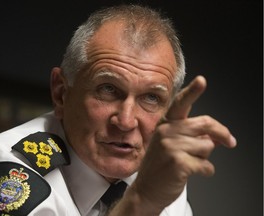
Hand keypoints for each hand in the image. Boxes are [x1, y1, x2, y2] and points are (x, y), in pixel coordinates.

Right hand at [131, 75, 236, 213]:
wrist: (146, 189)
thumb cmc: (159, 166)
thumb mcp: (169, 144)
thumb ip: (189, 135)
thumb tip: (215, 137)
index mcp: (165, 125)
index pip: (180, 104)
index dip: (192, 92)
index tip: (202, 81)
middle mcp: (167, 132)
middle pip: (205, 124)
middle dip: (222, 133)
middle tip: (230, 141)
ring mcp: (171, 147)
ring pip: (207, 146)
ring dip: (204, 156)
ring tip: (189, 162)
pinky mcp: (179, 163)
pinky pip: (206, 165)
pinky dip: (204, 170)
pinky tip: (190, 172)